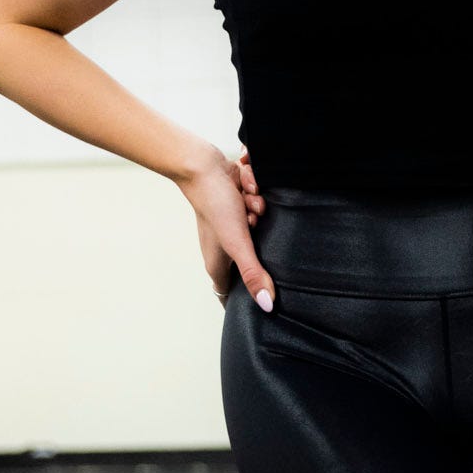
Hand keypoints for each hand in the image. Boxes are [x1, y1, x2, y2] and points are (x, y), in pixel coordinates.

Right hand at [178, 146, 272, 310]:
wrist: (205, 167)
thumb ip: (253, 273)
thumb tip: (267, 305)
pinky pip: (256, 206)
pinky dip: (253, 195)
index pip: (229, 294)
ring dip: (257, 210)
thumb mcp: (239, 242)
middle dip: (260, 242)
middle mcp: (222, 248)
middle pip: (252, 259)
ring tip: (247, 202)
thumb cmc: (216, 206)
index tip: (261, 301)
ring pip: (258, 227)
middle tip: (253, 226)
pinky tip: (245, 188)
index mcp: (217, 264)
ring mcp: (230, 227)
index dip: (245, 299)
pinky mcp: (237, 208)